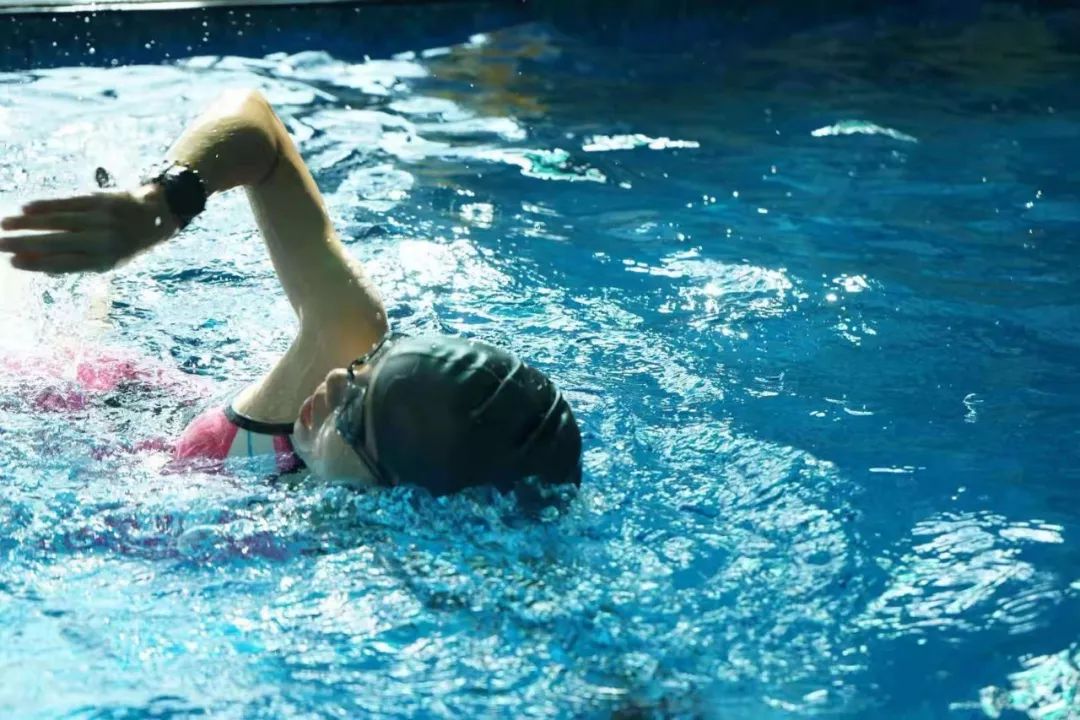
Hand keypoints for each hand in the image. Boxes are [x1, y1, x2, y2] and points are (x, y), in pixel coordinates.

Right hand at [0, 185, 177, 272]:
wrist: (154, 216)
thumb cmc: (122, 244)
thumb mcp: (105, 261)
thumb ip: (71, 262)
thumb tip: (31, 263)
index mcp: (104, 261)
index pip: (65, 264)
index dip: (38, 264)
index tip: (13, 262)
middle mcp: (102, 240)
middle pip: (57, 242)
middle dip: (24, 243)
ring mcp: (100, 218)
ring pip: (58, 220)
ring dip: (28, 223)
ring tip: (4, 225)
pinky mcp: (98, 199)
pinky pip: (67, 202)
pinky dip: (46, 205)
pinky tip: (26, 208)